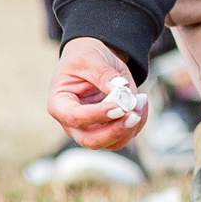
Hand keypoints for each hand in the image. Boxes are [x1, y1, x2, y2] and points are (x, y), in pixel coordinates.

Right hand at [49, 37, 147, 151]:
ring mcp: (92, 128)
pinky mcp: (110, 127)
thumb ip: (102, 73)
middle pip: (91, 140)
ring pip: (112, 143)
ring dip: (130, 127)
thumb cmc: (84, 59)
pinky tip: (140, 102)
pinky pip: (126, 135)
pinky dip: (138, 122)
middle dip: (115, 131)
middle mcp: (74, 123)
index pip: (74, 118)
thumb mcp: (89, 59)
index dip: (96, 115)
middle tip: (133, 114)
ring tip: (139, 100)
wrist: (95, 60)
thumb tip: (120, 87)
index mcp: (60, 104)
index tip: (117, 107)